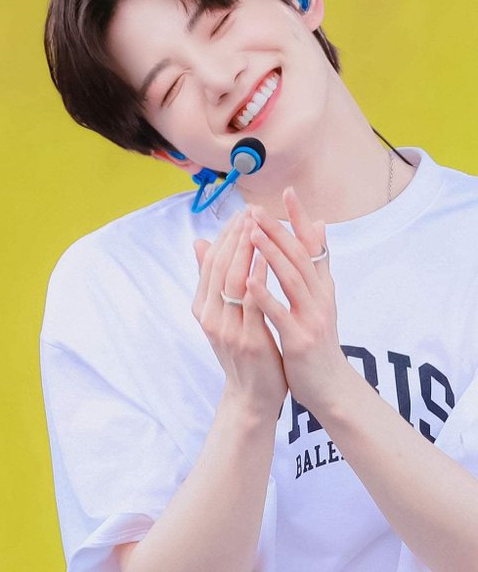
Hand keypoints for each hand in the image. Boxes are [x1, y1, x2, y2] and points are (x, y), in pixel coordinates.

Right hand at [193, 210, 287, 420]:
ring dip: (244, 250)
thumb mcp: (224, 315)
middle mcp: (210, 317)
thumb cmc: (244, 351)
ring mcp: (226, 329)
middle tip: (249, 210)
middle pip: (219, 267)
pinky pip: (251, 302)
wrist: (252, 397)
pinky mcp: (246, 340)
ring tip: (257, 224)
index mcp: (203, 308)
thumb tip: (200, 243)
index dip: (225, 236)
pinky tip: (267, 257)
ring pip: (232, 280)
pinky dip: (257, 277)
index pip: (211, 262)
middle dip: (235, 236)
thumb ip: (214, 281)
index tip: (241, 212)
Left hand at [246, 187, 347, 413]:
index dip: (300, 218)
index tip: (287, 192)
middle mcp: (321, 297)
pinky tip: (248, 279)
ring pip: (292, 278)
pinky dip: (265, 295)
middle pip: (300, 255)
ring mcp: (312, 317)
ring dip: (272, 253)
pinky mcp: (301, 340)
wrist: (330, 386)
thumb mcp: (320, 299)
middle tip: (256, 209)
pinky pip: (281, 314)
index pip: (312, 245)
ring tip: (252, 231)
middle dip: (278, 229)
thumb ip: (317, 264)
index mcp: (322, 287)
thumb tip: (320, 224)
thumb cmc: (318, 340)